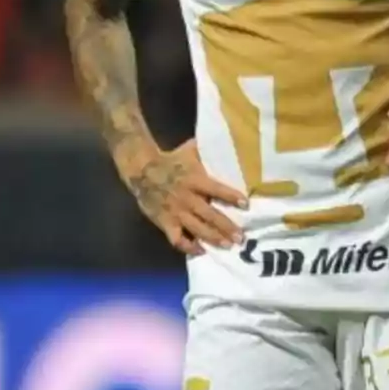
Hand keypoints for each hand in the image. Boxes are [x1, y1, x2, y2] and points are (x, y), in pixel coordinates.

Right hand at [122, 139, 247, 255]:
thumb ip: (205, 150)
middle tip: (240, 237)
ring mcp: (176, 212)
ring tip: (227, 245)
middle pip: (210, 215)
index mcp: (194, 180)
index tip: (246, 205)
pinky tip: (200, 250)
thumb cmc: (171, 160)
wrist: (142, 170)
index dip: (231, 197)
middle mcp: (187, 198)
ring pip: (197, 229)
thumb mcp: (189, 151)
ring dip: (213, 238)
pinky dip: (188, 247)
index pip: (216, 189)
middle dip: (226, 227)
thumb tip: (224, 139)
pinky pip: (177, 239)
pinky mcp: (165, 222)